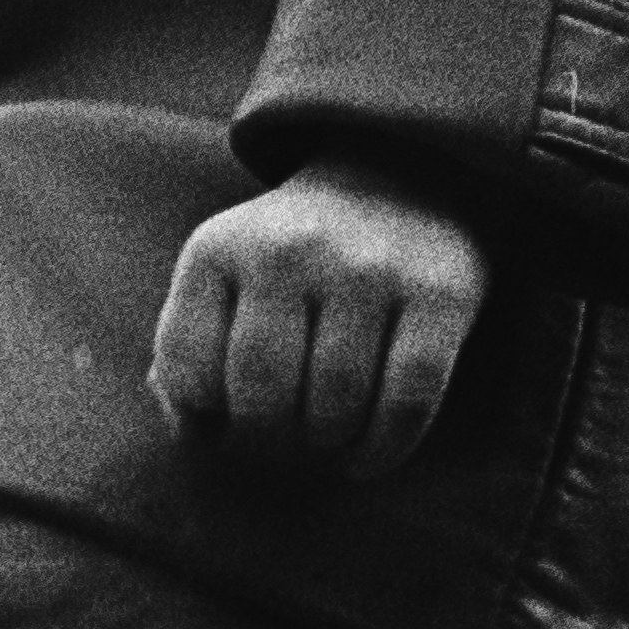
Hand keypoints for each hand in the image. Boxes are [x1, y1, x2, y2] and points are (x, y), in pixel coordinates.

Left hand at [149, 160, 488, 475]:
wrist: (397, 172)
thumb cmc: (293, 258)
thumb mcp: (223, 276)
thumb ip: (188, 349)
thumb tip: (190, 431)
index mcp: (217, 249)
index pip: (189, 373)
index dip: (204, 422)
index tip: (227, 426)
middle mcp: (289, 250)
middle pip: (262, 397)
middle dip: (269, 443)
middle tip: (285, 444)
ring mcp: (368, 267)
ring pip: (336, 406)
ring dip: (328, 446)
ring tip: (327, 442)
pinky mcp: (441, 292)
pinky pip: (407, 402)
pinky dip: (383, 448)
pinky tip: (368, 456)